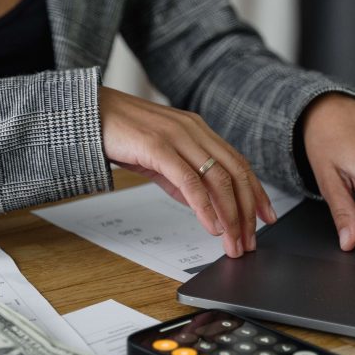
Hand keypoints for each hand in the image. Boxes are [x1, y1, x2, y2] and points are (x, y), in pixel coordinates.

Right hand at [99, 87, 276, 257]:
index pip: (238, 163)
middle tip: (251, 240)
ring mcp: (178, 137)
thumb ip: (181, 177)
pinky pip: (190, 181)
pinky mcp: (158, 147)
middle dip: (248, 210)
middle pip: (235, 173)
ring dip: (230, 215)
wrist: (87, 113)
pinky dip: (205, 207)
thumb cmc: (121, 133)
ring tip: (233, 241)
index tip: (267, 216)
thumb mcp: (160, 157)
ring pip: (218, 179)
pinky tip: (211, 226)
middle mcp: (194, 131)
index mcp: (198, 130)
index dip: (256, 192)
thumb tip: (202, 204)